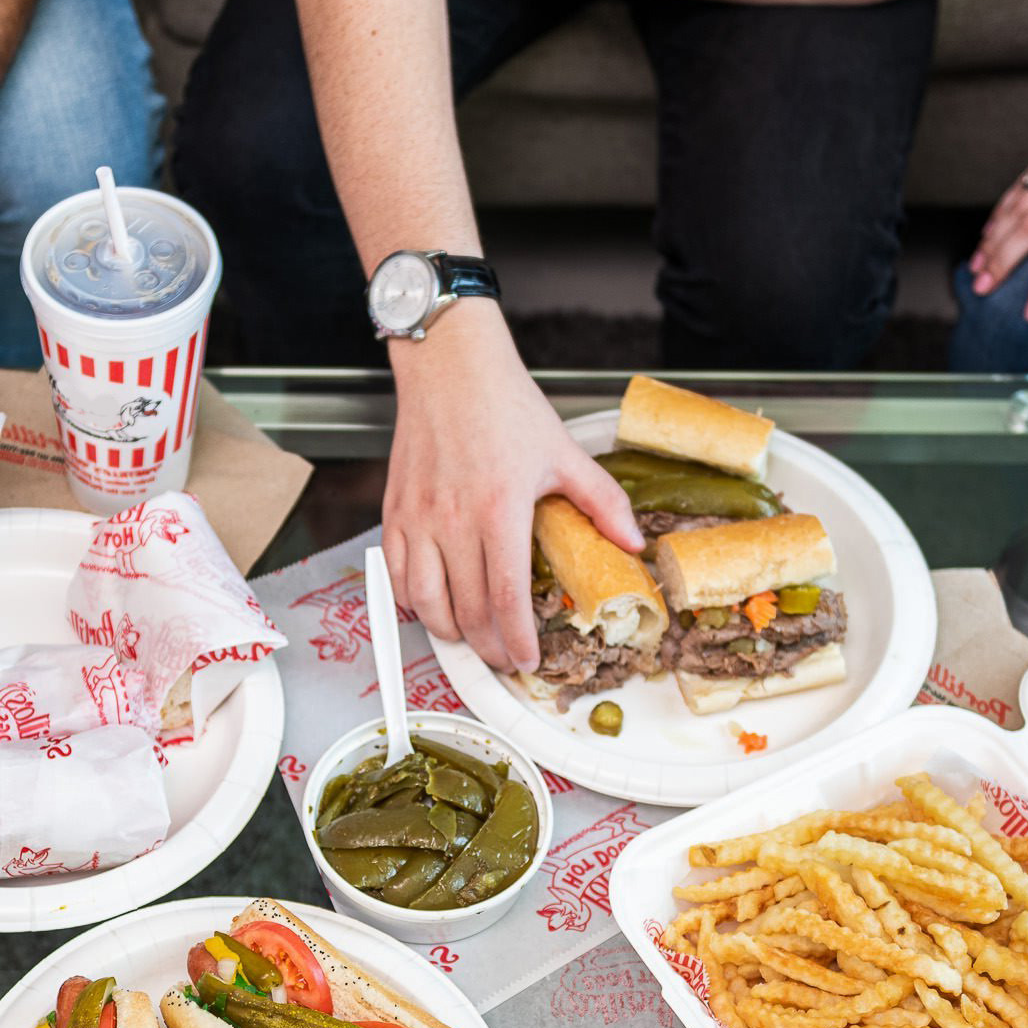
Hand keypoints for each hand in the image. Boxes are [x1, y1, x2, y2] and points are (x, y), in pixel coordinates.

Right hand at [381, 306, 640, 672]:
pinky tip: (434, 604)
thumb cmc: (505, 405)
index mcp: (499, 509)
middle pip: (466, 610)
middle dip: (488, 647)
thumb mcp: (564, 452)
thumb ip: (602, 502)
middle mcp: (453, 519)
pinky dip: (412, 602)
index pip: (504, 597)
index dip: (516, 640)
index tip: (527, 660)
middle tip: (505, 658)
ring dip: (449, 632)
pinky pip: (396, 575)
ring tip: (471, 638)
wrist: (451, 367)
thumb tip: (632, 543)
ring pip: (425, 602)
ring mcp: (418, 517)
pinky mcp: (394, 511)